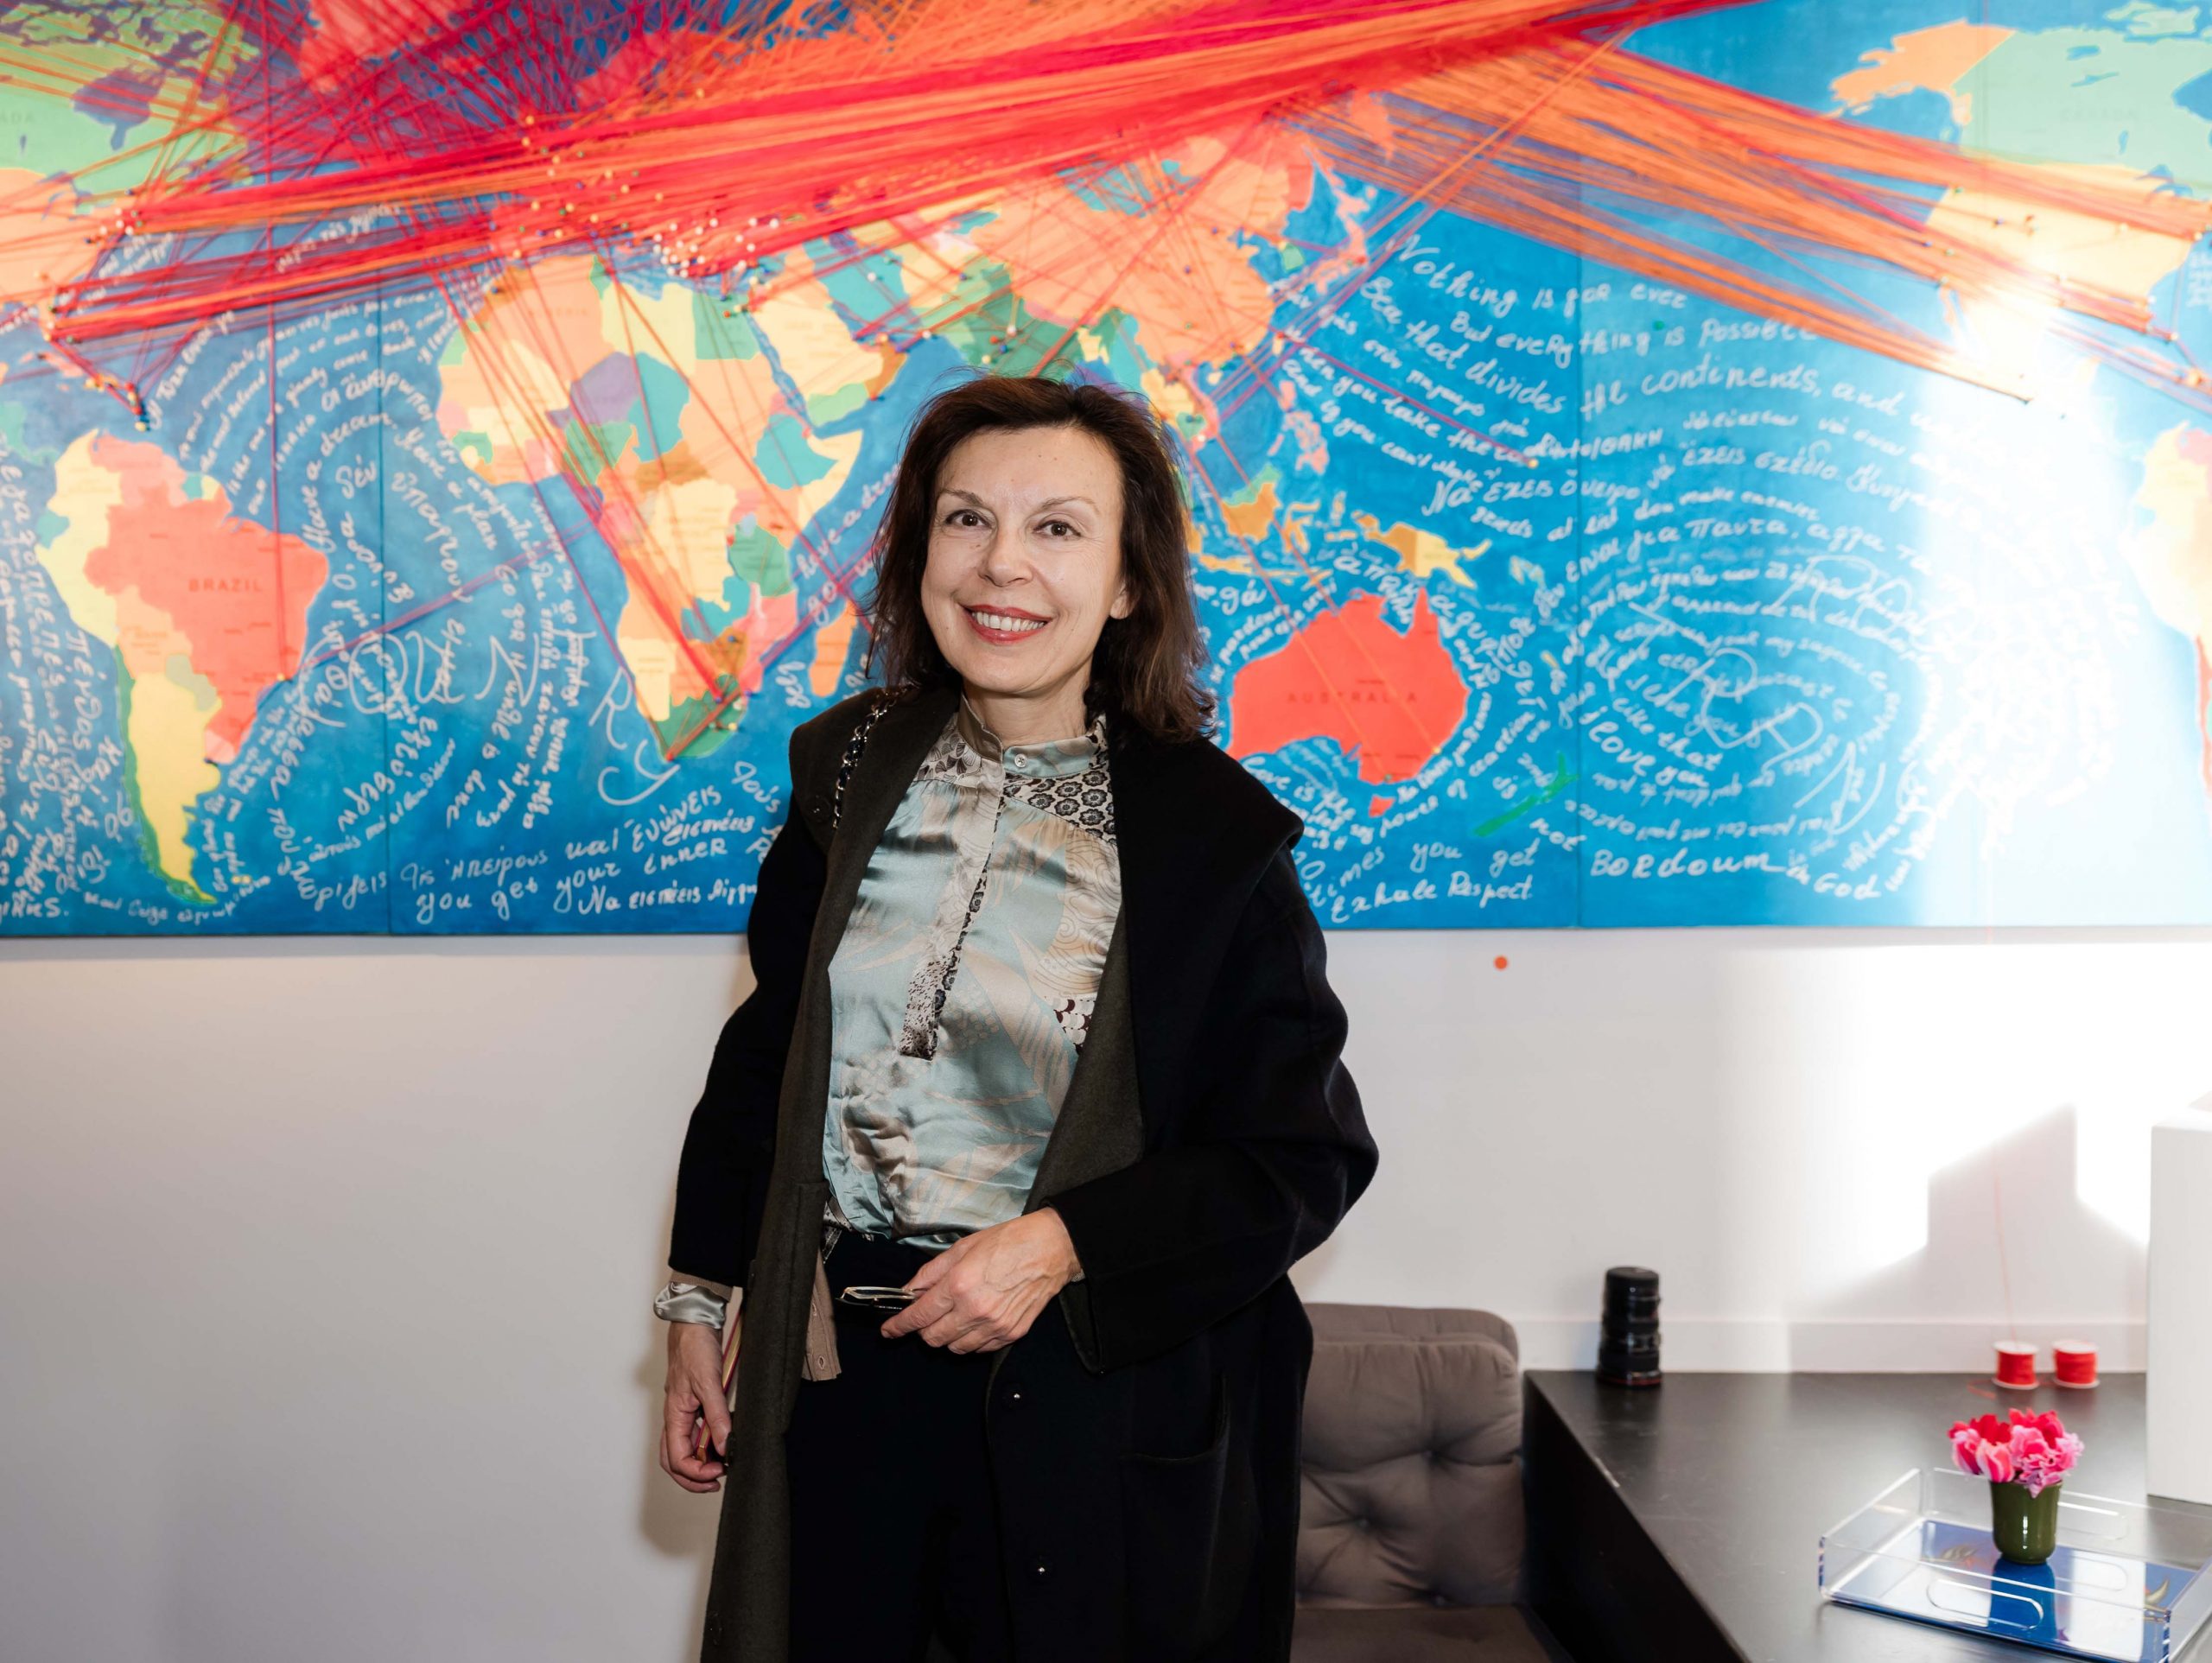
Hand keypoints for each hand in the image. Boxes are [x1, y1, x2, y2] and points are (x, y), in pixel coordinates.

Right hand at [660, 1312, 734, 1492]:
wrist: (695, 1322)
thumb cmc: (695, 1348)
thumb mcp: (709, 1384)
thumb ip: (717, 1417)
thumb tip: (725, 1448)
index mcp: (674, 1416)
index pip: (676, 1459)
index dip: (696, 1473)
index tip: (719, 1473)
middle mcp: (676, 1417)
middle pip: (674, 1460)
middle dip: (692, 1478)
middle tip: (716, 1483)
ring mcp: (684, 1410)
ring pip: (683, 1448)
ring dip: (699, 1463)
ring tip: (721, 1467)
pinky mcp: (695, 1402)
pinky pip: (695, 1432)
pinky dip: (707, 1444)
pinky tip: (723, 1442)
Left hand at [879, 1207, 1081, 1353]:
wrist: (1051, 1248)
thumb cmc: (1008, 1241)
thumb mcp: (963, 1247)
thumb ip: (931, 1272)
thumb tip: (909, 1291)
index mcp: (959, 1285)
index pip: (918, 1316)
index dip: (898, 1326)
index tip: (888, 1331)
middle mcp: (975, 1310)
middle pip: (933, 1338)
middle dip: (922, 1330)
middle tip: (926, 1316)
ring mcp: (994, 1325)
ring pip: (955, 1348)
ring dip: (946, 1337)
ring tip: (953, 1317)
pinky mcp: (1011, 1333)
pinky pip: (980, 1349)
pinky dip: (970, 1340)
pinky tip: (973, 1322)